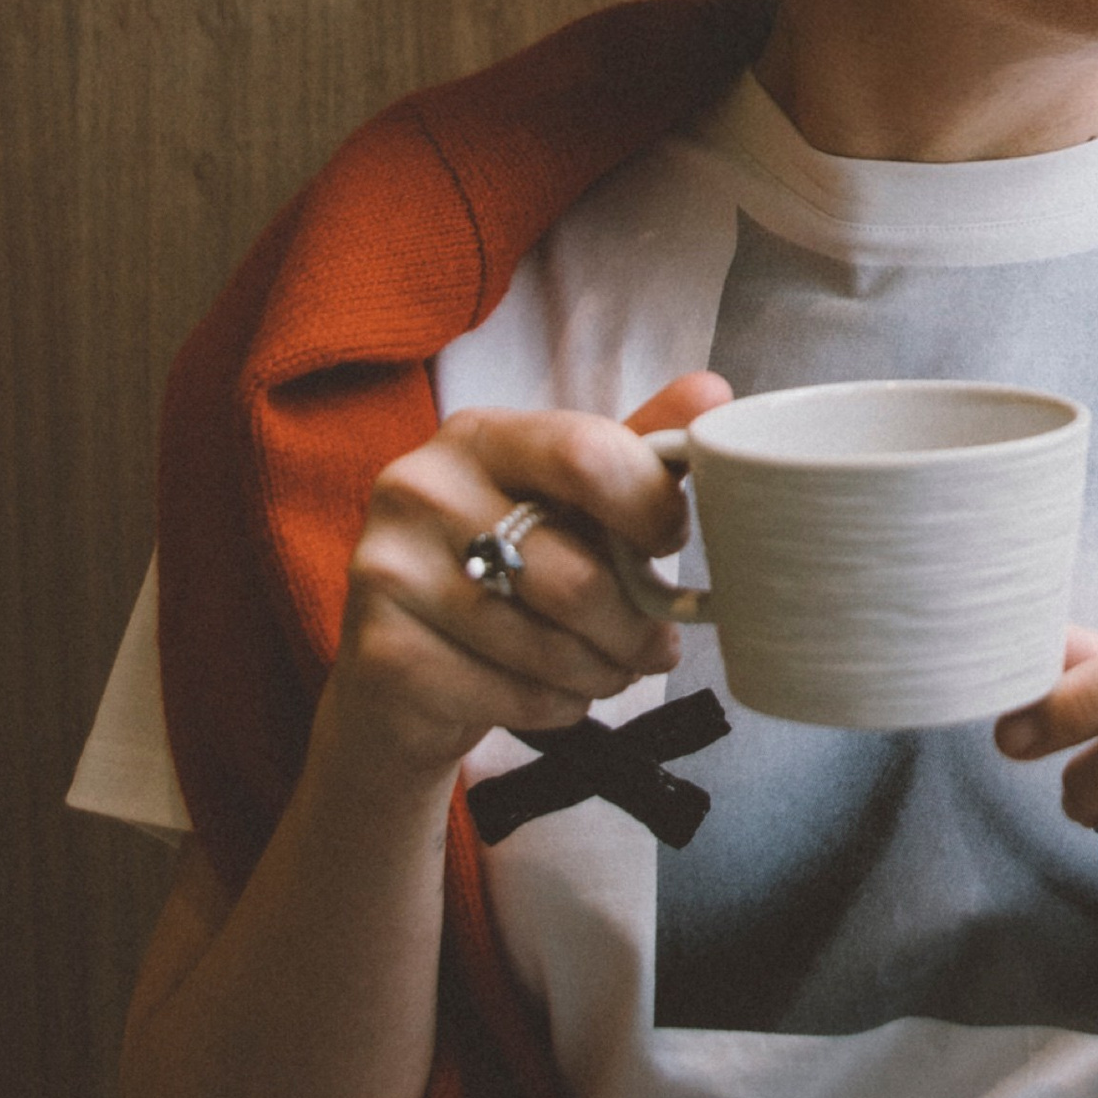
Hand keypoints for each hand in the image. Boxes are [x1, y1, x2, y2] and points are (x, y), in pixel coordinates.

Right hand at [321, 373, 729, 791]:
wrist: (401, 681)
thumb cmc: (505, 572)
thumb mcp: (566, 501)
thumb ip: (634, 448)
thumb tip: (713, 392)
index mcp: (476, 436)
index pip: (586, 454)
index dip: (651, 509)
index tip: (671, 542)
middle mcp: (420, 489)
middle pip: (577, 576)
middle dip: (638, 627)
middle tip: (657, 644)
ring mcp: (389, 571)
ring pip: (551, 646)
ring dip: (604, 673)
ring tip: (608, 669)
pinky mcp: (384, 654)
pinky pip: (516, 694)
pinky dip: (559, 706)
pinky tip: (552, 693)